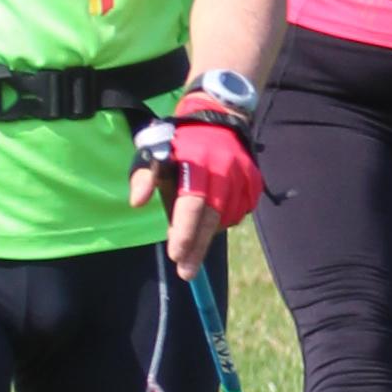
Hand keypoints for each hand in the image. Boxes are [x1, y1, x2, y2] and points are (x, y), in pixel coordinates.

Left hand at [128, 95, 258, 276]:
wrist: (217, 119)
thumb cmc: (177, 144)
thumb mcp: (152, 154)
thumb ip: (144, 178)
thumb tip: (137, 202)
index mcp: (195, 163)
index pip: (192, 204)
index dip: (185, 232)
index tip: (176, 256)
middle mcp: (223, 171)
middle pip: (211, 218)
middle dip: (197, 247)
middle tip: (185, 272)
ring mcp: (242, 177)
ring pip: (226, 218)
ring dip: (208, 232)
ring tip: (192, 235)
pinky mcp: (254, 182)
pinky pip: (239, 212)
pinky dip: (224, 220)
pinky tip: (211, 217)